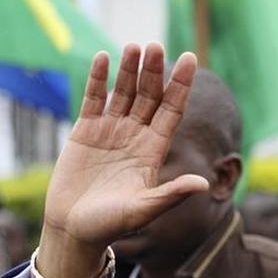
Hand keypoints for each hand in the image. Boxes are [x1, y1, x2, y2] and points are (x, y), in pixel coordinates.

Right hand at [37, 43, 208, 277]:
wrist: (74, 230)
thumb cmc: (112, 225)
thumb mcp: (144, 210)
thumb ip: (171, 194)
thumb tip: (203, 183)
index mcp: (153, 151)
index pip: (172, 111)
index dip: (180, 86)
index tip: (190, 59)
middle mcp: (136, 136)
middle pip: (149, 96)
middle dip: (154, 72)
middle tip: (157, 46)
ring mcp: (111, 132)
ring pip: (125, 92)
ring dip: (130, 70)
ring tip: (135, 46)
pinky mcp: (85, 131)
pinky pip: (94, 99)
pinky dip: (98, 79)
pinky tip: (103, 58)